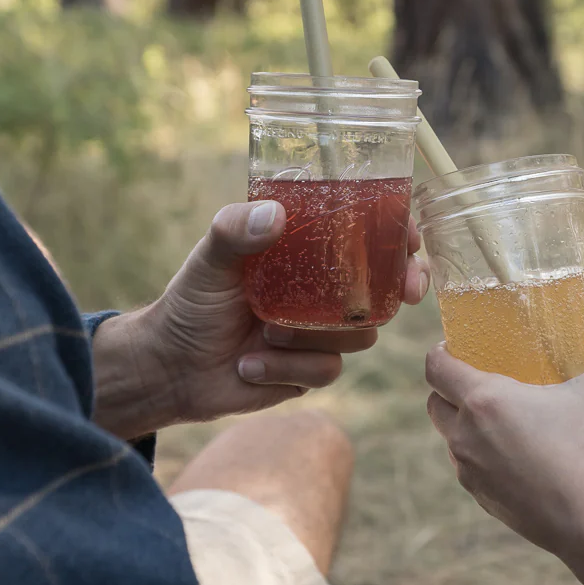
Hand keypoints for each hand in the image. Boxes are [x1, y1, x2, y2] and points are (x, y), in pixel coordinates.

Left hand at [125, 200, 427, 428]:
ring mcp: (318, 329)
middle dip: (400, 285)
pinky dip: (287, 367)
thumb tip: (276, 215)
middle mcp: (318, 287)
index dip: (397, 232)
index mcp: (301, 250)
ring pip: (360, 332)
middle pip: (383, 283)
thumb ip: (234, 231)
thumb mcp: (209, 259)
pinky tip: (250, 364)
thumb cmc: (190, 303)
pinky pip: (327, 369)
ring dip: (315, 335)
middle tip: (406, 290)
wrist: (173, 368)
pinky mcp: (310, 369)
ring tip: (266, 333)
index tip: (410, 238)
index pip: (362, 233)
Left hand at [425, 320, 583, 559]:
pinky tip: (508, 455)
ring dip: (462, 425)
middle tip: (476, 383)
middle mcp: (464, 433)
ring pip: (449, 437)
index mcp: (482, 400)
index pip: (434, 367)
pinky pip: (467, 468)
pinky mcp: (479, 496)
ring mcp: (468, 468)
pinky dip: (478, 457)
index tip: (452, 348)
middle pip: (434, 401)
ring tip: (494, 419)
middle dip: (448, 389)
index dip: (439, 353)